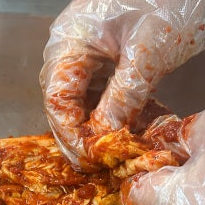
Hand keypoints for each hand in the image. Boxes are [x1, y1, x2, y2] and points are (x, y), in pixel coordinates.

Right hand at [40, 0, 204, 165]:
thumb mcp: (147, 53)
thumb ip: (123, 98)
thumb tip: (105, 137)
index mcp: (69, 42)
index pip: (58, 101)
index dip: (72, 135)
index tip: (91, 160)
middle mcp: (73, 47)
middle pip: (66, 103)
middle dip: (83, 135)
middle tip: (102, 163)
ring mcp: (92, 49)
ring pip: (87, 99)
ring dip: (103, 126)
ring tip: (122, 151)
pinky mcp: (114, 52)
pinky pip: (109, 89)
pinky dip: (122, 110)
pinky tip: (140, 127)